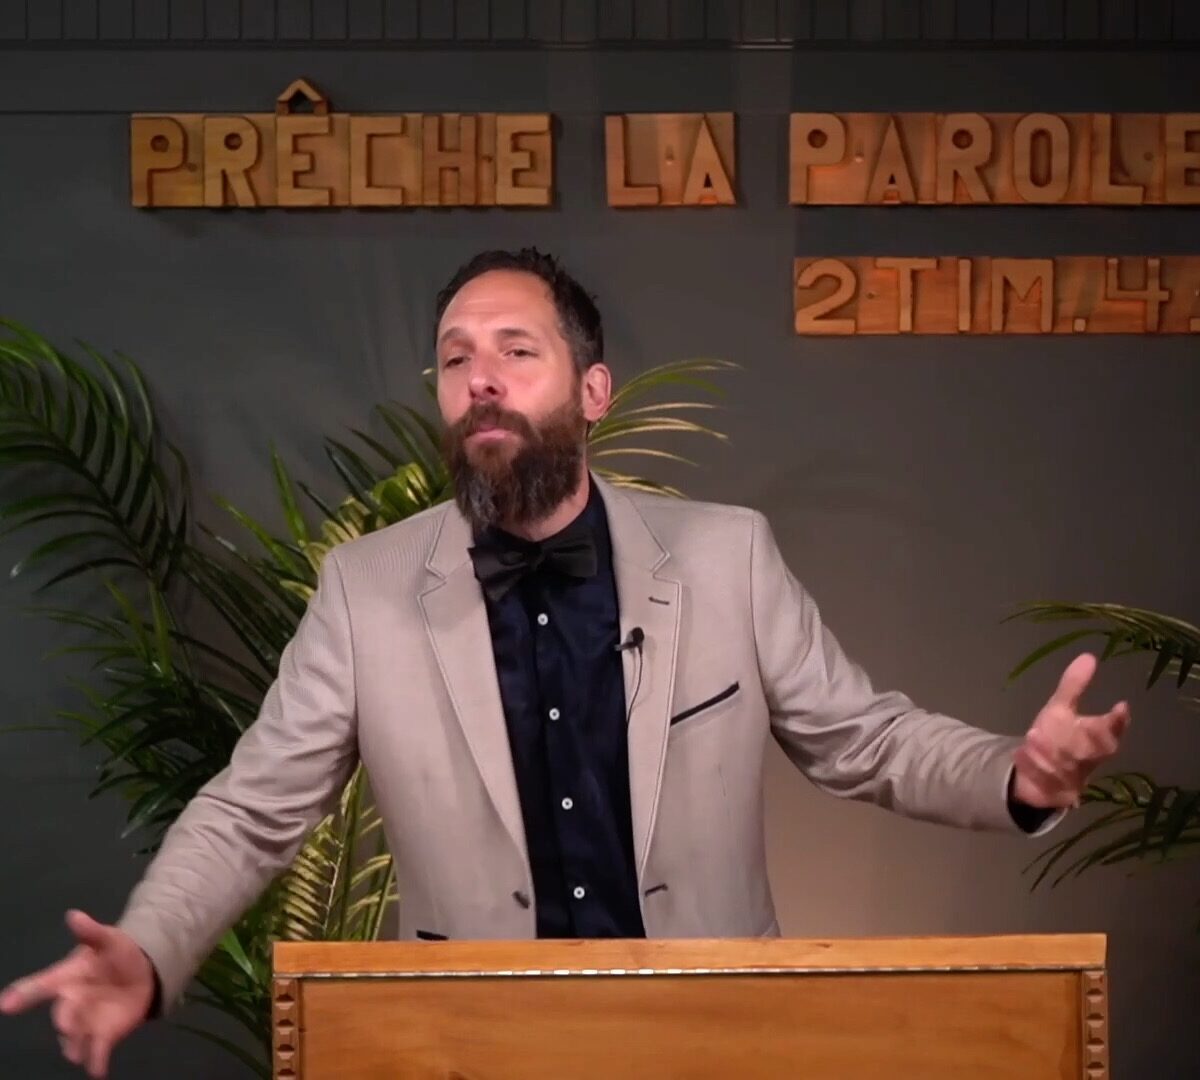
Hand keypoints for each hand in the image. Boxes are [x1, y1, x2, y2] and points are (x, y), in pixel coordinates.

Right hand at [0, 909, 153, 1077]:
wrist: (141, 971)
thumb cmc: (117, 955)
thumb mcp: (108, 938)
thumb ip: (91, 931)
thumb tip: (74, 914)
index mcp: (66, 979)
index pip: (40, 986)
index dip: (22, 994)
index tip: (5, 1004)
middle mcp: (71, 1004)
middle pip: (62, 1016)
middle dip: (63, 1020)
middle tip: (66, 1023)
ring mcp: (86, 1023)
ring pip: (75, 1038)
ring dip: (76, 1045)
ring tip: (79, 1052)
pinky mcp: (104, 1036)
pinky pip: (96, 1053)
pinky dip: (96, 1063)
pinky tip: (98, 1072)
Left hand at [1013, 652, 1130, 809]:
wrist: (1040, 777)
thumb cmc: (1058, 737)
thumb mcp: (1061, 709)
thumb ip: (1074, 686)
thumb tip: (1088, 656)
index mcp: (1096, 740)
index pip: (1112, 731)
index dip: (1117, 722)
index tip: (1121, 707)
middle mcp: (1088, 761)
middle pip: (1093, 752)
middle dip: (1086, 739)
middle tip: (1078, 726)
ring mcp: (1073, 780)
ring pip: (1065, 768)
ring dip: (1050, 753)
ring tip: (1033, 736)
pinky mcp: (1056, 796)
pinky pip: (1045, 785)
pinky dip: (1033, 769)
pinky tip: (1020, 755)